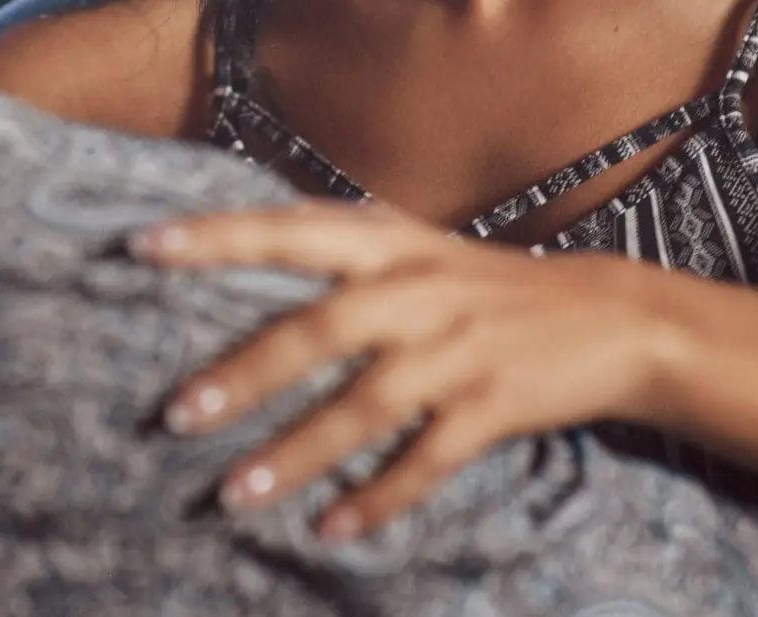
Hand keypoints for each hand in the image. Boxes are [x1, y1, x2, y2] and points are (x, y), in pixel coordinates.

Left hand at [131, 201, 673, 540]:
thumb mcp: (418, 243)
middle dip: (247, 372)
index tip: (141, 246)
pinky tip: (331, 531)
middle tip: (177, 414)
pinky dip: (379, 497)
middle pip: (321, 328)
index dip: (216, 236)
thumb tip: (245, 225)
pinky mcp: (495, 405)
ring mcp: (459, 349)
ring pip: (366, 404)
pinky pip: (428, 459)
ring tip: (234, 494)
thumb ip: (341, 239)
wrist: (616, 318)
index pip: (289, 230)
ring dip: (298, 453)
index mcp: (390, 242)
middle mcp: (419, 288)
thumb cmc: (488, 283)